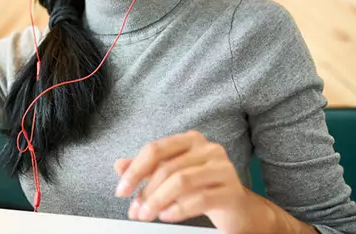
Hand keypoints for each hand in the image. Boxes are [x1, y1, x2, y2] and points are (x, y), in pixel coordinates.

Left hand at [114, 130, 249, 232]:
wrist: (236, 209)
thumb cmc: (201, 188)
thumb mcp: (170, 176)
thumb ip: (146, 169)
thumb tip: (119, 166)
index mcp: (190, 140)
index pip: (155, 149)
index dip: (134, 170)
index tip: (121, 191)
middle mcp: (208, 148)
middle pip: (167, 167)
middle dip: (146, 192)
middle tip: (135, 211)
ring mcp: (222, 168)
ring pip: (181, 181)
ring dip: (158, 201)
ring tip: (147, 215)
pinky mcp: (232, 190)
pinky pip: (199, 199)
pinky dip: (178, 209)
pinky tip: (166, 216)